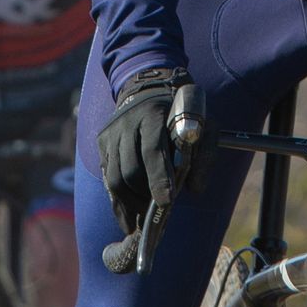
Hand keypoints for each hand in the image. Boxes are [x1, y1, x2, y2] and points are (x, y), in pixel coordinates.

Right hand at [96, 68, 208, 272]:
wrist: (148, 85)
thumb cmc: (181, 110)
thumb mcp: (203, 124)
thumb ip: (205, 155)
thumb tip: (195, 190)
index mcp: (153, 115)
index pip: (153, 151)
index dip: (159, 179)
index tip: (165, 202)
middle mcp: (126, 124)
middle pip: (130, 170)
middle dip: (144, 197)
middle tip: (155, 216)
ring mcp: (110, 134)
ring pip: (115, 179)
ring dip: (130, 204)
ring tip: (141, 221)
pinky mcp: (102, 144)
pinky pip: (107, 179)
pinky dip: (118, 200)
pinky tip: (128, 216)